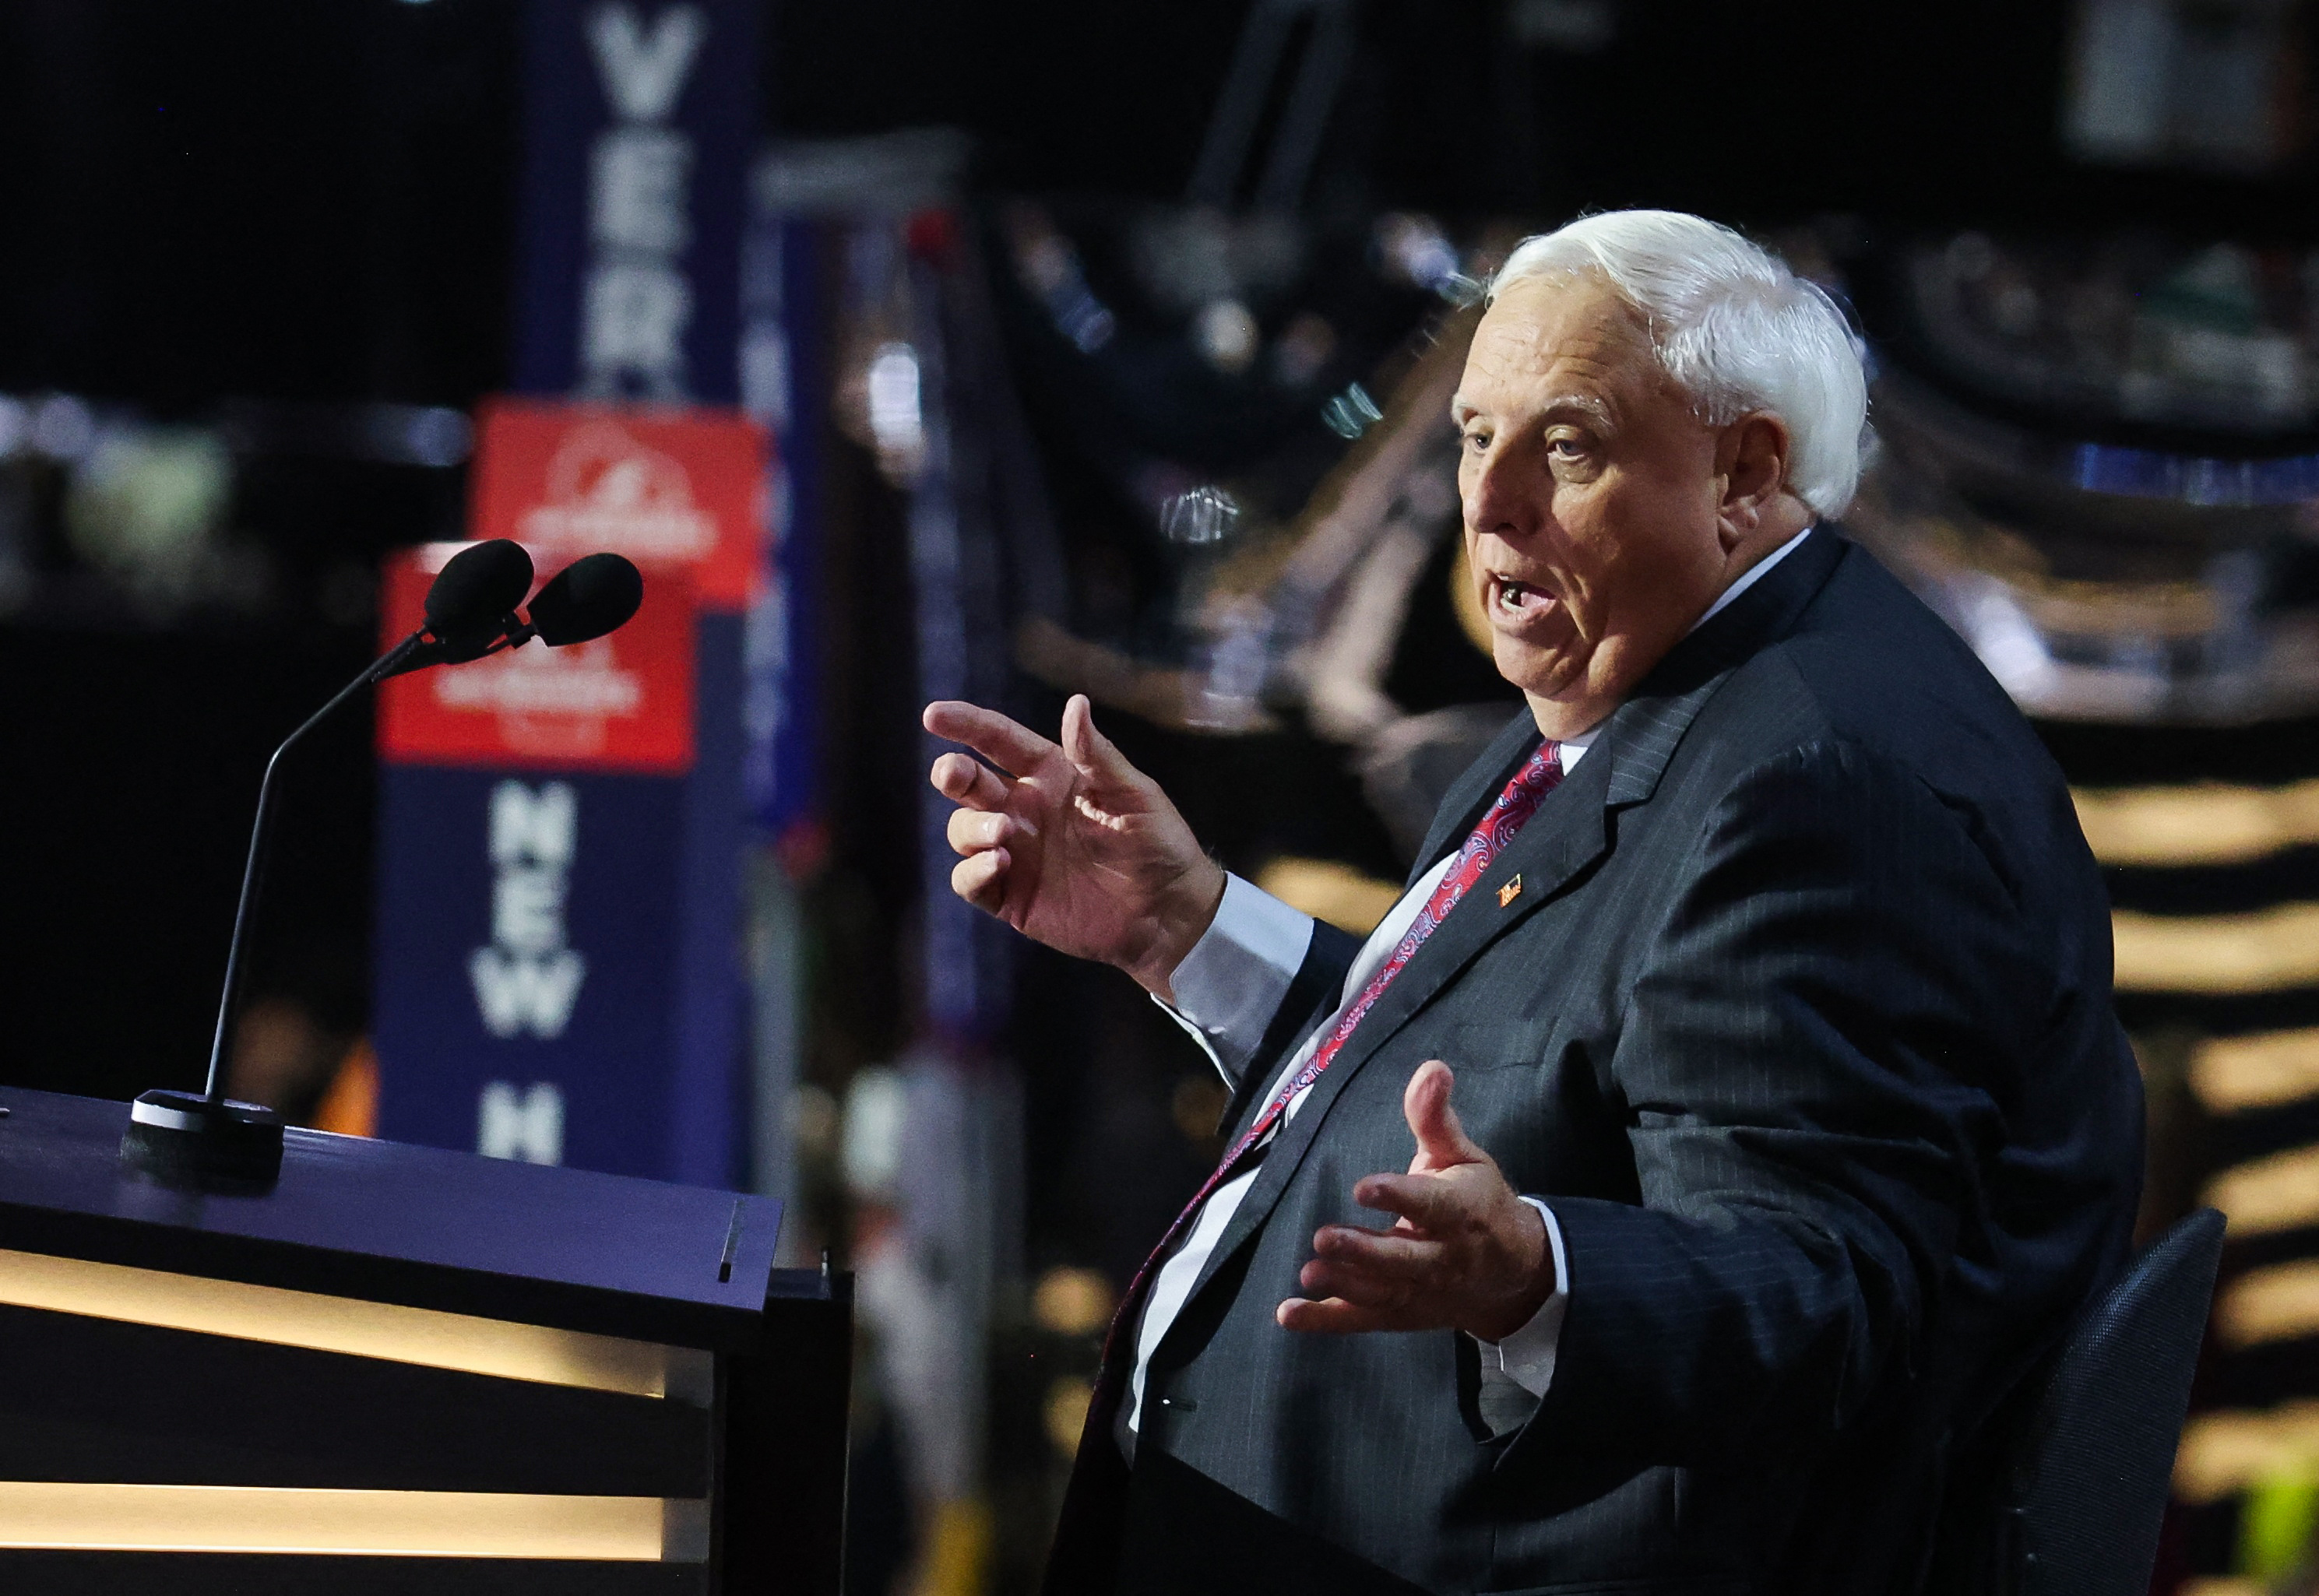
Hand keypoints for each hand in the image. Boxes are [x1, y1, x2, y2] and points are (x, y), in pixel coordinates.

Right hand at [924, 694, 1224, 996]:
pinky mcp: (1011, 896)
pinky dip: (972, 870)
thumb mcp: (1133, 794)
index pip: (999, 741)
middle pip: (969, 783)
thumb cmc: (1157, 843)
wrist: (1166, 913)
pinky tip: (998, 865)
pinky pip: (969, 880)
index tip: (934, 715)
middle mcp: (1025, 809)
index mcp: (1051, 776)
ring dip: (971, 826)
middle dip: (953, 774)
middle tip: (953, 773)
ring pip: (963, 829)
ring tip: (1003, 833)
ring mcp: (1015, 853)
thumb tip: (1075, 703)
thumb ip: (1096, 756)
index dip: (966, 725)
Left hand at [1277, 1060, 1551, 1342]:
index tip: (1364, 1186)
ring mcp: (1421, 1292)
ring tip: (1309, 1274)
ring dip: (1345, 1285)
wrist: (1514, 1272)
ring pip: (1383, 1293)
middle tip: (1324, 1237)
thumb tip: (1432, 1067)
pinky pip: (1363, 1320)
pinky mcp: (1402, 1314)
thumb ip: (1436, 1118)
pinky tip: (1290, 1314)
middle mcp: (1442, 1258)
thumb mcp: (1465, 1157)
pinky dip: (1326, 1320)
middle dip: (1364, 1252)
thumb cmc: (1480, 1202)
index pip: (1428, 1205)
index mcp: (1459, 1212)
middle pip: (1402, 1260)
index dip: (1397, 1197)